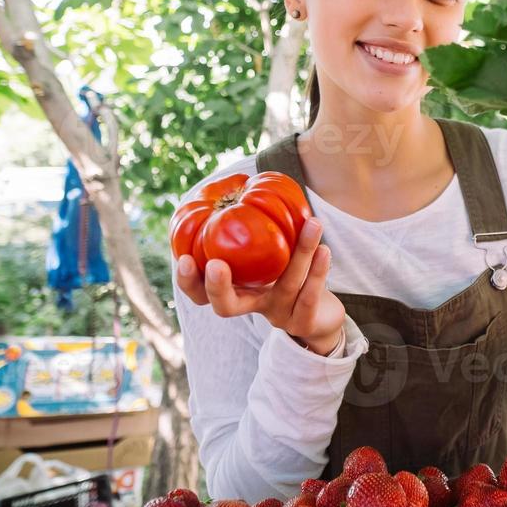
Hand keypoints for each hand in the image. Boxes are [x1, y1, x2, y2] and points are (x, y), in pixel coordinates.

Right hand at [175, 218, 346, 354]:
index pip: (200, 292)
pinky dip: (317, 271)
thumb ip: (247, 224)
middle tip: (215, 265)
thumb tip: (239, 182)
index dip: (188, 281)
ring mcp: (277, 315)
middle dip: (217, 287)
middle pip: (225, 306)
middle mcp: (252, 305)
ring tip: (313, 223)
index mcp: (234, 289)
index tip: (183, 259)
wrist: (321, 314)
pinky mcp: (303, 323)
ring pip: (285, 287)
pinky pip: (309, 297)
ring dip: (300, 253)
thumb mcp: (264, 249)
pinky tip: (323, 249)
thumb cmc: (286, 272)